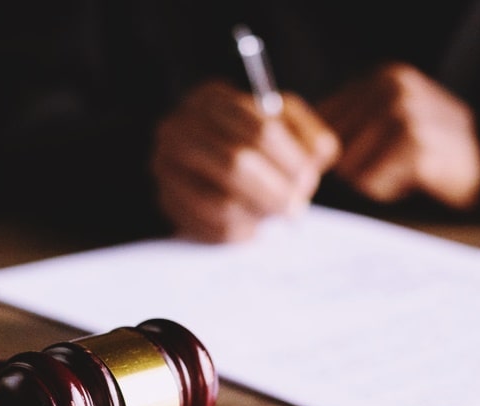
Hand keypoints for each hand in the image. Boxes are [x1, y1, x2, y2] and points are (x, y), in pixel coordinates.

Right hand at [152, 80, 339, 242]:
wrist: (212, 161)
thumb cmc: (258, 142)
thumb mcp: (288, 126)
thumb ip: (310, 137)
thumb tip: (313, 161)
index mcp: (212, 99)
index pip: (261, 130)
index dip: (291, 161)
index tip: (307, 179)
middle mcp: (179, 128)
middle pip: (237, 164)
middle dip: (275, 192)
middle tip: (295, 208)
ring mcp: (166, 166)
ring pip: (222, 203)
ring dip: (259, 215)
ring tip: (273, 214)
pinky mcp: (166, 200)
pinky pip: (209, 228)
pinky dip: (241, 232)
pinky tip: (253, 226)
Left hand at [318, 63, 479, 209]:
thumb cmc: (434, 147)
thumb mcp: (394, 116)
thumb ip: (352, 121)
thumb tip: (299, 147)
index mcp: (381, 76)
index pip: (321, 116)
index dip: (327, 149)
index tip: (350, 161)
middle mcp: (391, 87)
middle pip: (331, 145)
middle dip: (353, 166)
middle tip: (390, 165)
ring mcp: (403, 114)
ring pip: (349, 167)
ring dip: (372, 180)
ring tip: (403, 170)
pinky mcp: (414, 146)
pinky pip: (371, 183)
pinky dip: (388, 190)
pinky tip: (414, 180)